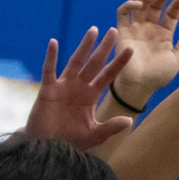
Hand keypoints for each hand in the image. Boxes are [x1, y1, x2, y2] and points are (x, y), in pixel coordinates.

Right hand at [25, 27, 131, 149]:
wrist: (48, 148)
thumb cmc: (71, 141)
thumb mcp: (95, 135)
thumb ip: (111, 127)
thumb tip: (130, 120)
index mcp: (90, 96)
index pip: (107, 76)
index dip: (118, 64)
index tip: (131, 50)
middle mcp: (78, 87)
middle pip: (94, 64)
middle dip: (104, 48)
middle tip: (113, 31)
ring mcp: (63, 86)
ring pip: (75, 62)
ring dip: (84, 46)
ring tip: (93, 31)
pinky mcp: (47, 90)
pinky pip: (49, 70)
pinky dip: (51, 57)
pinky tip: (54, 43)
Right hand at [108, 0, 178, 106]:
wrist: (140, 85)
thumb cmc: (159, 75)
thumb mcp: (178, 59)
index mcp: (164, 35)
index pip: (170, 15)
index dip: (177, 5)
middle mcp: (150, 29)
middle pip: (155, 7)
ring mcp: (136, 29)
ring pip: (140, 6)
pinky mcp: (123, 31)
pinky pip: (123, 13)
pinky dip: (129, 5)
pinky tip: (139, 4)